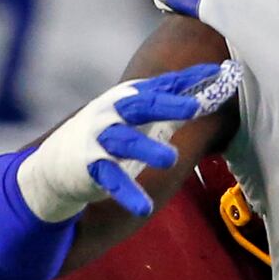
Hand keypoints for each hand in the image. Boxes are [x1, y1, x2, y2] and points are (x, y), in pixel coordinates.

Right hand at [17, 60, 244, 222]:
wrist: (58, 163)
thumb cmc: (110, 134)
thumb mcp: (138, 115)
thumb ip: (170, 103)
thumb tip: (210, 90)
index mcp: (130, 97)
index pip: (164, 85)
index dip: (190, 79)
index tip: (220, 72)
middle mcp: (114, 112)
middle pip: (143, 105)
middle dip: (169, 104)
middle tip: (196, 106)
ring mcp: (101, 138)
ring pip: (127, 142)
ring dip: (149, 149)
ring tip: (171, 159)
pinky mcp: (91, 167)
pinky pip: (113, 180)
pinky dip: (129, 194)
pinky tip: (144, 207)